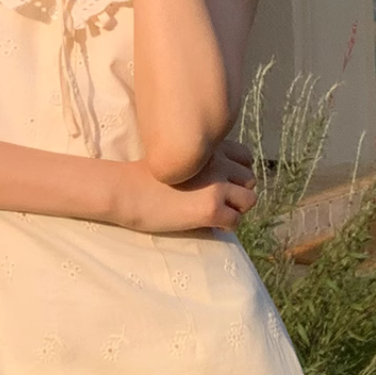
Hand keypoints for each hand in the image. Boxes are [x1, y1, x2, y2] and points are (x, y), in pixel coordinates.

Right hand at [114, 137, 257, 233]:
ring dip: (235, 210)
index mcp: (210, 148)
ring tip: (214, 214)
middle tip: (217, 203)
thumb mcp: (178, 158)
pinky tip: (207, 225)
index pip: (245, 158)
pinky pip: (235, 221)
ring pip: (248, 201)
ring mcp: (216, 186)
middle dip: (237, 193)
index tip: (221, 184)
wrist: (126, 191)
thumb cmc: (143, 177)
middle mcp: (218, 163)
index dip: (236, 173)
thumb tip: (220, 180)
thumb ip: (201, 162)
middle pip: (249, 181)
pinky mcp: (210, 209)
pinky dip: (224, 226)